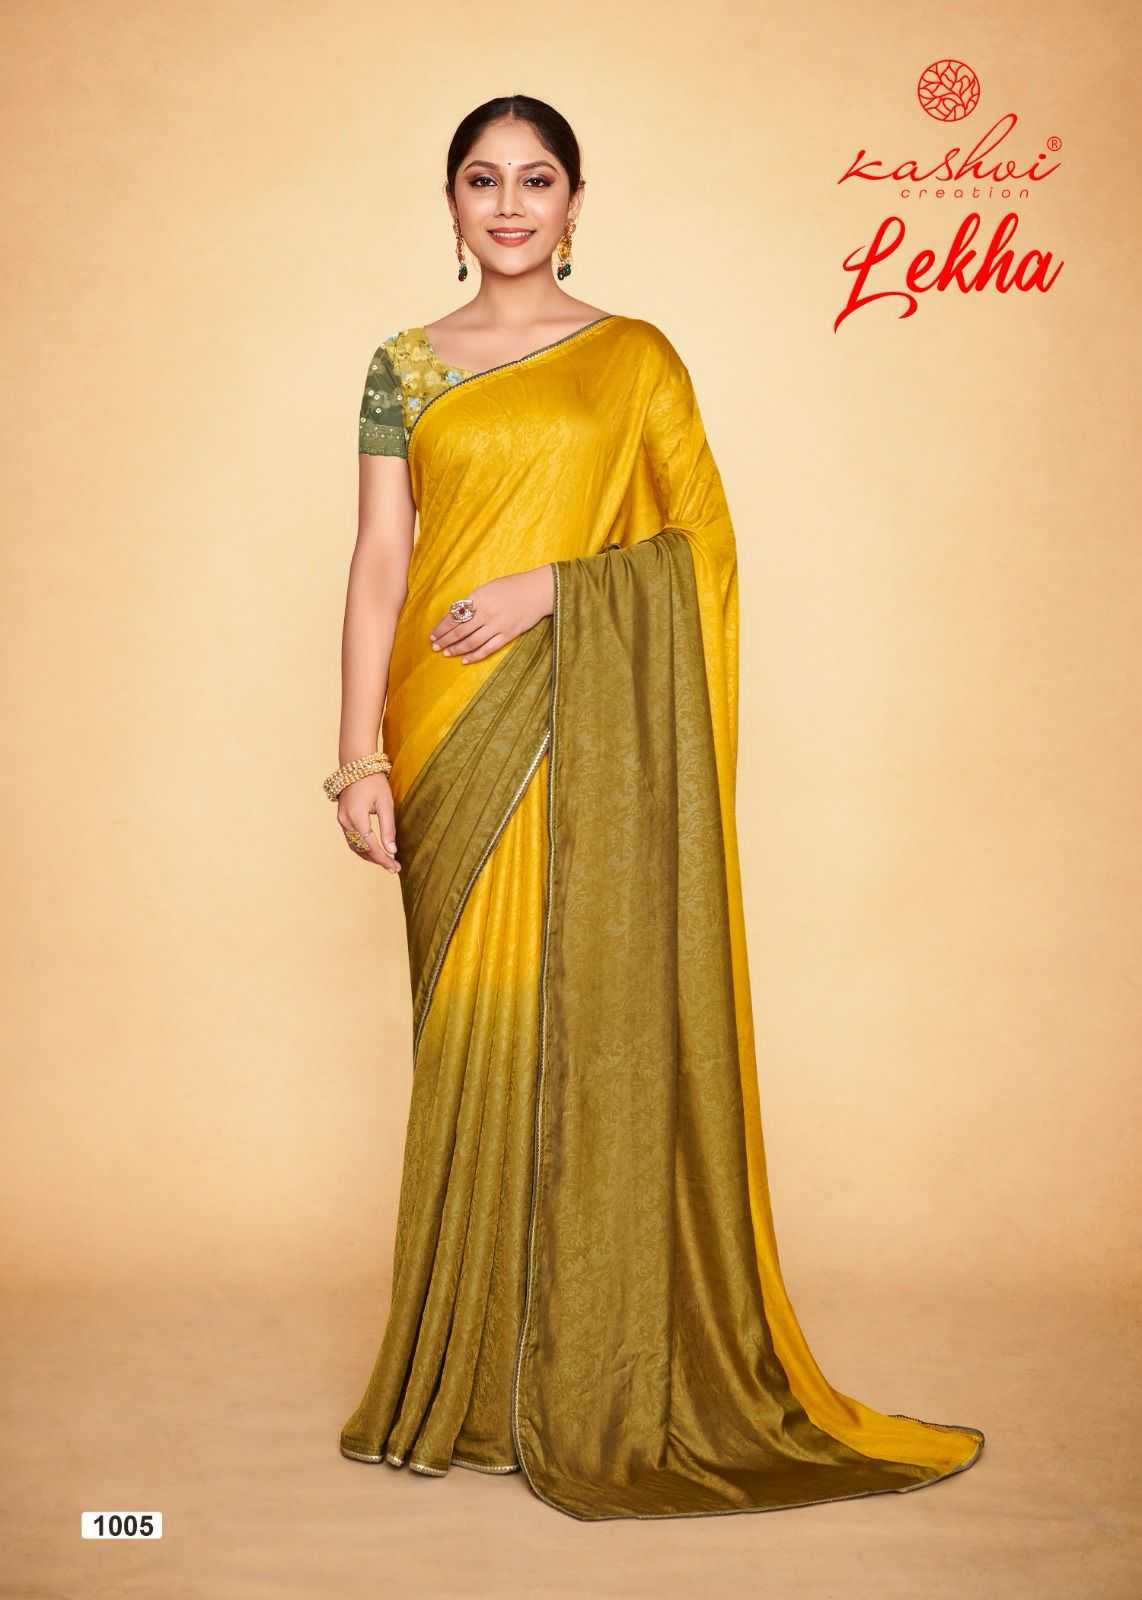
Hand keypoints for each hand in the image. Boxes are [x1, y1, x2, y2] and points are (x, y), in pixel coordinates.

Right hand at [336, 772, 399, 872]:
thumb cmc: (374, 781)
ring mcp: (341, 820)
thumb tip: (392, 850)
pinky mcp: (342, 819)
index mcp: (356, 817)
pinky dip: (363, 848)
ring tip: (386, 862)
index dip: (383, 859)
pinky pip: (352, 839)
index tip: (396, 867)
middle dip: (378, 860)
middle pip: (362, 849)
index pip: (371, 846)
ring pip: (355, 847)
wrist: (356, 765)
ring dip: (370, 856)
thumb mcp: (386, 803)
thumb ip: (388, 828)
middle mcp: (345, 821)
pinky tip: (374, 851)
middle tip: (394, 868)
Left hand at [428, 566, 553, 662]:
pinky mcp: (508, 635)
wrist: (538, 591)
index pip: (454, 615)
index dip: (441, 627)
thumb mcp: (488, 588)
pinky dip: (475, 655)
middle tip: (434, 646)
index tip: (433, 634)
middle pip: (460, 630)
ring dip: (456, 648)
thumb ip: (473, 601)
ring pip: (471, 641)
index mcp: (479, 598)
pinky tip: (465, 660)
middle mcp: (486, 613)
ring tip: (445, 653)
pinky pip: (488, 649)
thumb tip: (457, 614)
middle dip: (445, 639)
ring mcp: (497, 625)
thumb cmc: (513, 586)